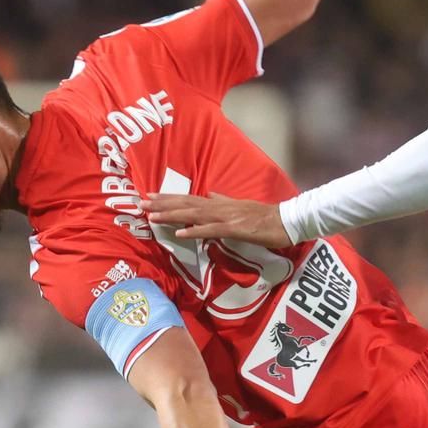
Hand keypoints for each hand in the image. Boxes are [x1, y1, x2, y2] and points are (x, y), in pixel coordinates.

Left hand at [141, 192, 288, 247]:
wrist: (286, 220)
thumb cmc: (265, 216)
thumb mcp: (240, 205)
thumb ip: (224, 200)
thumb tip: (210, 194)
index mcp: (219, 203)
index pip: (189, 199)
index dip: (168, 198)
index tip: (150, 196)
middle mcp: (219, 207)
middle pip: (186, 204)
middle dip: (162, 204)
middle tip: (141, 203)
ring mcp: (226, 217)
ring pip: (193, 215)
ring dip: (172, 215)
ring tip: (152, 216)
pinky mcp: (234, 229)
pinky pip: (211, 231)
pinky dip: (194, 231)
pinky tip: (179, 233)